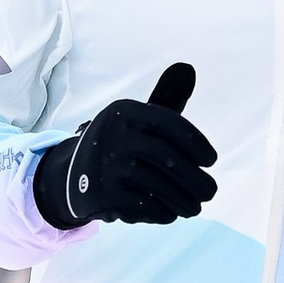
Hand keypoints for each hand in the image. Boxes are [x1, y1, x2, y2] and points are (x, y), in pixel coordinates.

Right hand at [33, 64, 216, 227]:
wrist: (72, 177)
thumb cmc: (119, 145)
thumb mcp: (137, 119)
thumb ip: (166, 99)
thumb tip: (187, 69)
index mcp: (124, 112)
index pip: (170, 123)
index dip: (196, 143)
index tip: (211, 161)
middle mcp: (113, 135)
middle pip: (168, 158)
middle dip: (196, 180)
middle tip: (210, 192)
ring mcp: (107, 166)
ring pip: (160, 186)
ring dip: (185, 201)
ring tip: (195, 207)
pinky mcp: (103, 194)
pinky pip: (145, 206)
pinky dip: (163, 213)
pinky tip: (171, 213)